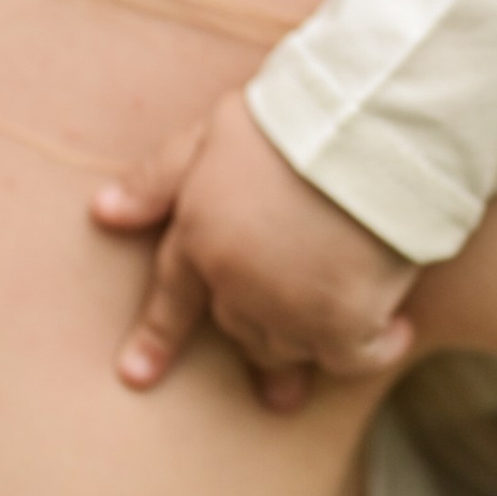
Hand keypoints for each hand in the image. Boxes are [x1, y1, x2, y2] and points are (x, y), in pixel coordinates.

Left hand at [94, 89, 418, 409]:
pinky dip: (374, 346)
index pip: (173, 295)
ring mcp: (287, 307)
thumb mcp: (213, 133)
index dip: (156, 337)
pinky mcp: (343, 323)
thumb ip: (160, 177)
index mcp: (200, 234)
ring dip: (314, 336)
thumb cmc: (297, 119)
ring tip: (349, 307)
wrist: (371, 128)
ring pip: (289, 349)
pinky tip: (393, 327)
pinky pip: (352, 359)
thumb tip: (103, 213)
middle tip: (294, 337)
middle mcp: (235, 281)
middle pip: (239, 328)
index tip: (136, 377)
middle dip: (263, 330)